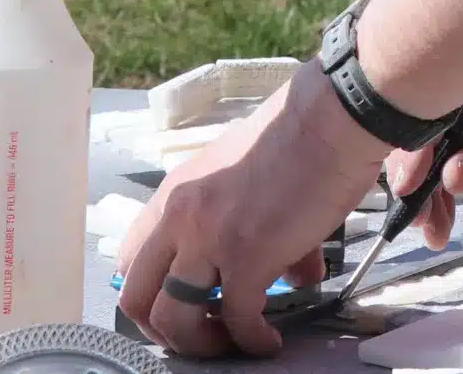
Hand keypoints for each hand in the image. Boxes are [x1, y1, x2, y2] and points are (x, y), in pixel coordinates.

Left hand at [115, 62, 388, 357]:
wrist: (331, 117)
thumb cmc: (302, 136)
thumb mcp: (252, 179)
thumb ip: (254, 226)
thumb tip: (293, 272)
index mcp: (176, 194)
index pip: (131, 260)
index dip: (150, 296)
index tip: (180, 309)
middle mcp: (180, 217)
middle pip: (136, 298)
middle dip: (163, 331)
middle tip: (199, 337)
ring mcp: (209, 239)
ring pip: (173, 319)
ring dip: (200, 344)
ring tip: (232, 344)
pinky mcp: (247, 257)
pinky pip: (238, 319)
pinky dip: (252, 341)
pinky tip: (270, 341)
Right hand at [383, 20, 462, 248]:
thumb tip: (451, 178)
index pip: (435, 108)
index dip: (414, 148)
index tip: (408, 188)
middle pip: (426, 128)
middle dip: (416, 177)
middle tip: (421, 223)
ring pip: (435, 145)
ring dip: (429, 187)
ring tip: (434, 232)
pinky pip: (453, 149)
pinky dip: (447, 182)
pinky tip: (443, 215)